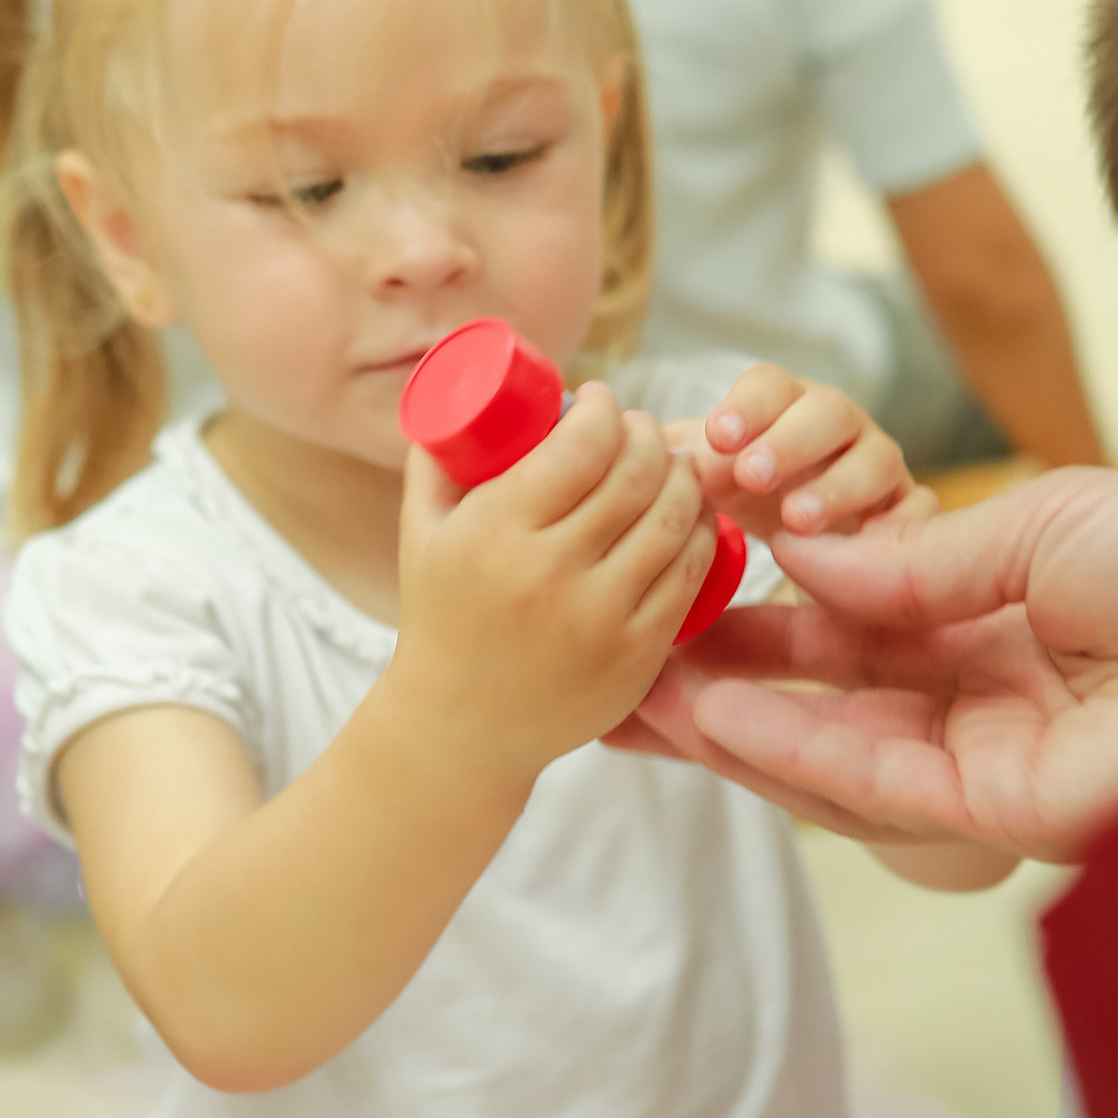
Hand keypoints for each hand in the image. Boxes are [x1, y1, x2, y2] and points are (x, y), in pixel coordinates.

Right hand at [393, 381, 714, 787]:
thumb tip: (463, 390)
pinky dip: (697, 531)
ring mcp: (602, 616)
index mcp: (496, 532)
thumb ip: (437, 460)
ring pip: (674, 516)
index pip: (583, 444)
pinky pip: (688, 571)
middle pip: (637, 472)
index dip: (606, 409)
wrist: (461, 728)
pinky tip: (687, 515)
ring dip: (681, 476)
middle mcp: (552, 572)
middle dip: (647, 434)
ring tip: (668, 465)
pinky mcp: (638, 652)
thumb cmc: (441, 618)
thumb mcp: (420, 534)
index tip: (601, 401)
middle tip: (637, 430)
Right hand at [630, 463, 1117, 863]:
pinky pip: (880, 779)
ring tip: (623, 683)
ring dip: (723, 722)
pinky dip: (793, 743)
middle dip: (707, 685)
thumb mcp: (1036, 523)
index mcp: (994, 628)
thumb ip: (909, 560)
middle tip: (602, 658)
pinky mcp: (1015, 809)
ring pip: (829, 753)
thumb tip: (795, 561)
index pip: (842, 635)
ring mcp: (995, 761)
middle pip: (817, 705)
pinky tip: (712, 703)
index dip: (748, 621)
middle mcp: (984, 704)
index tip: (659, 592)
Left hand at [674, 361, 932, 542]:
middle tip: (751, 475)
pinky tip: (867, 548)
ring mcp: (879, 466)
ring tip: (796, 521)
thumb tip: (613, 440)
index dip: (749, 406)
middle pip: (828, 413)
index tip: (718, 437)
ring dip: (837, 487)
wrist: (806, 533)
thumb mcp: (704, 473)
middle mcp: (840, 427)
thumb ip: (667, 458)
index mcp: (785, 405)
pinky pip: (918, 513)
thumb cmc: (744, 491)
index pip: (772, 385)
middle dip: (791, 441)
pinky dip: (900, 525)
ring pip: (875, 461)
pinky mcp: (908, 510)